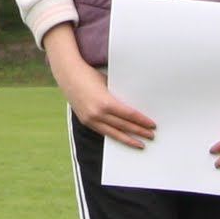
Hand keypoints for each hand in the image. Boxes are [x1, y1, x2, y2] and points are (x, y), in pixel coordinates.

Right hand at [43, 24, 154, 149]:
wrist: (67, 74)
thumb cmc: (89, 74)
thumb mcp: (108, 84)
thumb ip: (118, 96)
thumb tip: (132, 107)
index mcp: (105, 102)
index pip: (129, 115)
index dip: (142, 121)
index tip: (152, 125)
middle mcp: (97, 113)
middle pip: (124, 125)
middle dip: (139, 131)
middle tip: (151, 136)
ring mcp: (90, 119)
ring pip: (114, 133)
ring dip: (128, 139)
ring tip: (140, 144)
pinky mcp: (85, 121)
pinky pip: (103, 132)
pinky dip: (115, 136)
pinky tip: (123, 138)